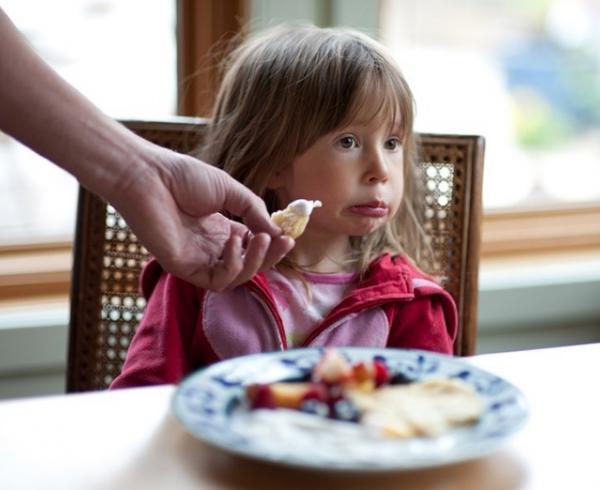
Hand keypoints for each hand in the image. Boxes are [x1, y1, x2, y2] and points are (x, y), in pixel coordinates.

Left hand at [109, 146, 293, 289]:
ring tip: (261, 239)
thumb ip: (253, 211)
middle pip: (249, 265)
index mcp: (221, 230)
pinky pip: (217, 280)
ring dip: (255, 262)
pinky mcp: (184, 268)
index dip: (272, 244)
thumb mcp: (229, 190)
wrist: (148, 175)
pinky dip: (232, 265)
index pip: (252, 247)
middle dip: (270, 256)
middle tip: (284, 242)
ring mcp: (198, 260)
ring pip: (236, 277)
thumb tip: (279, 232)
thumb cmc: (183, 177)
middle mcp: (211, 248)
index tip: (288, 236)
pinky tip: (233, 242)